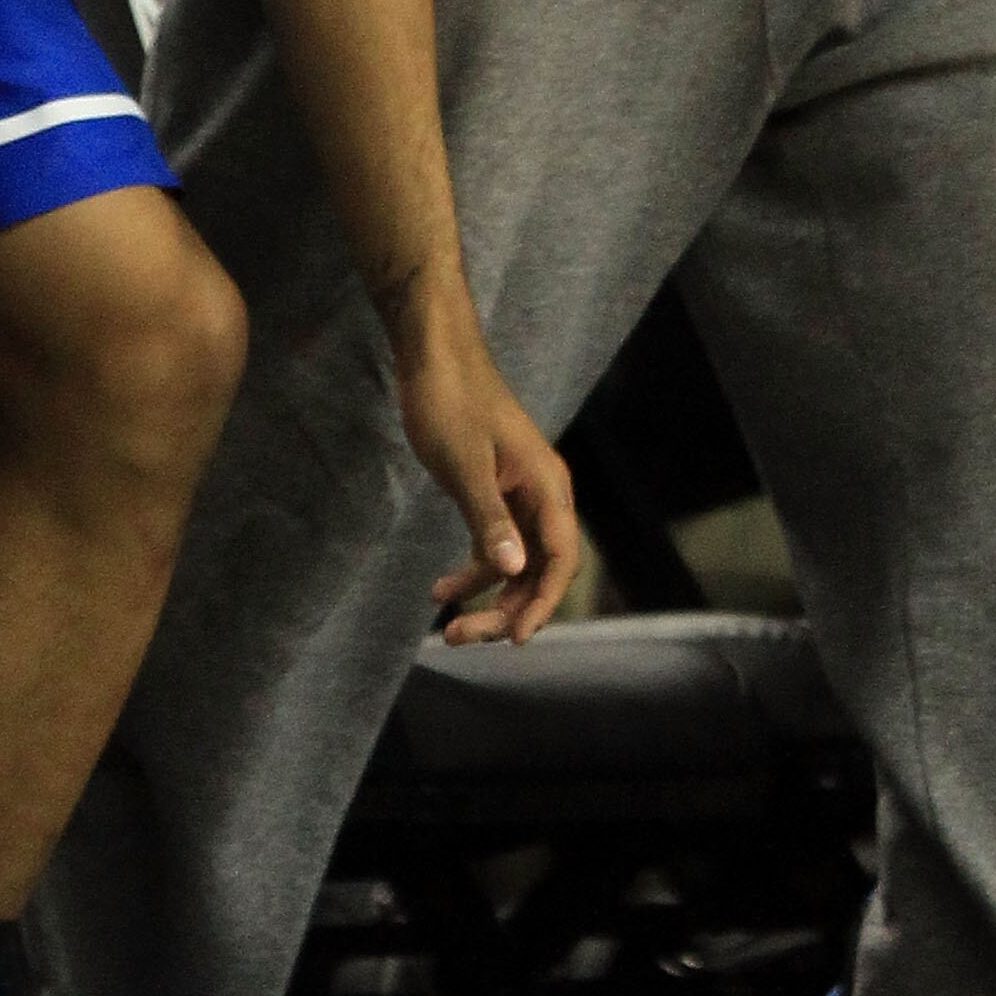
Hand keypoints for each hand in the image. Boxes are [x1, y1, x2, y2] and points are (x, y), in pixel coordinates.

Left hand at [405, 328, 579, 644]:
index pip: (561, 558)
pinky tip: (440, 590)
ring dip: (488, 596)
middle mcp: (542, 494)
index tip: (513, 639)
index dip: (543, 603)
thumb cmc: (451, 403)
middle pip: (540, 568)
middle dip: (507, 608)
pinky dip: (473, 572)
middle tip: (461, 636)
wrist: (434, 356)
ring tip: (447, 627)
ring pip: (517, 562)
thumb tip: (515, 570)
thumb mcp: (465, 466)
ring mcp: (519, 494)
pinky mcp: (494, 492)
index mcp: (548, 485)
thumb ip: (489, 520)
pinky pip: (495, 545)